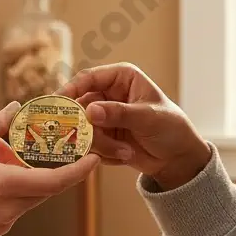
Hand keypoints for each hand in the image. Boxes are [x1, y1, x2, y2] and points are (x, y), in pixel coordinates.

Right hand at [0, 101, 100, 235]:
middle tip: (50, 142)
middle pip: (45, 187)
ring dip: (25, 172)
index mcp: (3, 185)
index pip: (55, 181)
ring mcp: (2, 222)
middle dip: (49, 164)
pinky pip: (15, 204)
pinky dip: (13, 185)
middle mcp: (8, 208)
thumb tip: (15, 108)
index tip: (95, 158)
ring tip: (1, 148)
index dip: (79, 171)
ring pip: (29, 195)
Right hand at [57, 63, 211, 188]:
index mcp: (121, 78)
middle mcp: (108, 94)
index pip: (89, 78)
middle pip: (80, 105)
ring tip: (125, 150)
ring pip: (83, 128)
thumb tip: (91, 111)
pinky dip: (104, 152)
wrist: (177, 158)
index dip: (71, 89)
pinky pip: (89, 144)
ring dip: (101, 143)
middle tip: (86, 137)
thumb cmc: (170, 128)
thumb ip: (119, 113)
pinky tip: (123, 155)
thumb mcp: (148, 117)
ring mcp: (103, 117)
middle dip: (85, 124)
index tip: (59, 103)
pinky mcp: (101, 136)